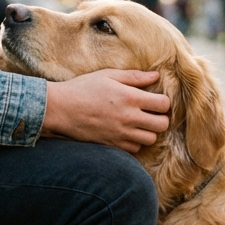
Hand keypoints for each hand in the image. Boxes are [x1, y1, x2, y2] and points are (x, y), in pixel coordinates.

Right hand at [40, 69, 170, 152]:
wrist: (60, 109)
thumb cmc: (83, 88)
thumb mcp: (108, 75)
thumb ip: (134, 76)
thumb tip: (156, 76)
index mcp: (130, 97)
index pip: (164, 104)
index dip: (163, 101)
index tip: (156, 99)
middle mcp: (129, 118)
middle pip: (162, 125)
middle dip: (161, 118)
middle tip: (151, 112)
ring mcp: (121, 134)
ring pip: (151, 139)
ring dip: (148, 131)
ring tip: (139, 122)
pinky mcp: (113, 145)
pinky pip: (135, 149)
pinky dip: (134, 141)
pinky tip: (126, 131)